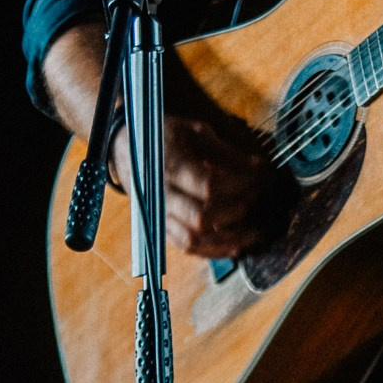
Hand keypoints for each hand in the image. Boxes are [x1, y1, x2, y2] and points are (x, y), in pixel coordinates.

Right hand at [113, 110, 267, 257]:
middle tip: (254, 200)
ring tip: (254, 232)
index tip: (256, 178)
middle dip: (235, 212)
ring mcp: (160, 214)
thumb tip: (256, 167)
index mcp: (170, 165)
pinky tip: (236, 246)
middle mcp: (162, 194)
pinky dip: (214, 251)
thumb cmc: (164, 136)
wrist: (125, 149)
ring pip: (194, 239)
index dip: (238, 185)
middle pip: (201, 216)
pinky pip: (187, 248)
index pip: (208, 186)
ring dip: (228, 239)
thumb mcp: (193, 131)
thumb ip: (224, 152)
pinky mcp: (161, 227)